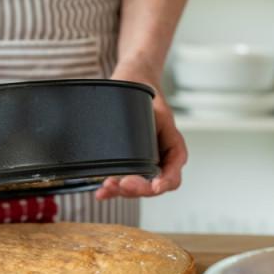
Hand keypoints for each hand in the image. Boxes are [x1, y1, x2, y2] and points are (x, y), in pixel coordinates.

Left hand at [95, 61, 187, 199]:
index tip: (155, 185)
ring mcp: (144, 163)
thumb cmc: (142, 91)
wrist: (133, 80)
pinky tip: (100, 193)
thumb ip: (140, 117)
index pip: (174, 169)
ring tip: (107, 187)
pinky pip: (123, 182)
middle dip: (138, 188)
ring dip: (123, 191)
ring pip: (138, 187)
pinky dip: (112, 190)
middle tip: (122, 183)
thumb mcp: (145, 101)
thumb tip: (126, 137)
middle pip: (155, 184)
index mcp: (172, 144)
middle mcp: (160, 157)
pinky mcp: (128, 164)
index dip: (166, 180)